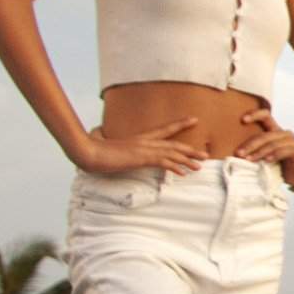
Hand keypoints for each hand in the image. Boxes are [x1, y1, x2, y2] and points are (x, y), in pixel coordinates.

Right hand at [75, 117, 203, 176]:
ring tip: (199, 166)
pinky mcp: (141, 157)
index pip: (164, 130)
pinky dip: (175, 167)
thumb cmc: (94, 149)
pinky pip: (163, 162)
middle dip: (190, 150)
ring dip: (187, 160)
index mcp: (139, 138)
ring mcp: (143, 149)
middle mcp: (144, 141)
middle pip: (173, 143)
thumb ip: (111, 142)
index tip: (194, 120)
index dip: (180, 125)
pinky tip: (183, 173)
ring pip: (172, 153)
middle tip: (205, 154)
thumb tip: (104, 139)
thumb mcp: (106, 145)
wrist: (88, 151)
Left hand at [236, 110, 293, 186]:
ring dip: (260, 151)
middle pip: (266, 134)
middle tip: (239, 153)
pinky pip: (287, 150)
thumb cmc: (284, 167)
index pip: (266, 116)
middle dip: (251, 144)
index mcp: (276, 133)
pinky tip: (267, 161)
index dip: (255, 114)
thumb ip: (257, 154)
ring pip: (274, 142)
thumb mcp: (268, 159)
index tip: (243, 120)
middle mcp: (285, 135)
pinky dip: (275, 155)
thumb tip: (237, 156)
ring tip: (249, 160)